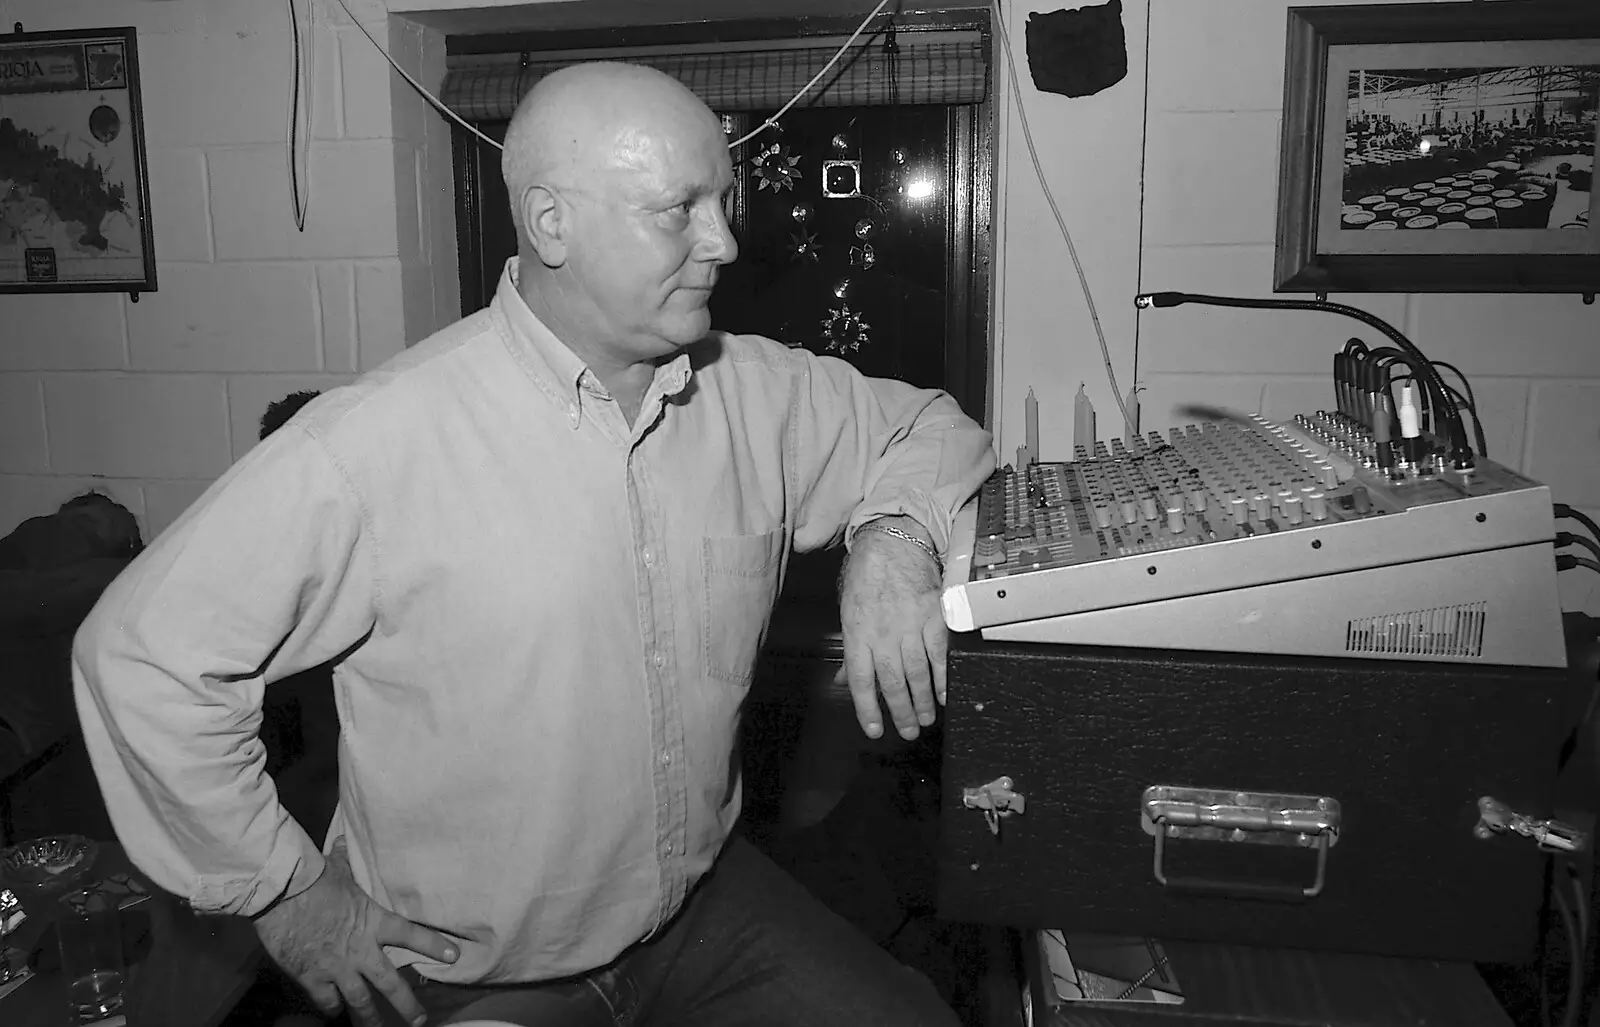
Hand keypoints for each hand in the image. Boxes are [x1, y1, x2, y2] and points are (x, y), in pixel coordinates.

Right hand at [253, 836, 458, 1026]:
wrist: (282, 894)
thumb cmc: (314, 879)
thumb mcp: (337, 868)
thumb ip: (346, 861)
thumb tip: (344, 841)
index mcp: (374, 922)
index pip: (413, 935)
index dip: (435, 946)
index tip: (454, 956)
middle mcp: (361, 951)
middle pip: (391, 985)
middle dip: (406, 1005)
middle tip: (419, 1020)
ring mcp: (338, 968)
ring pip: (361, 1002)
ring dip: (371, 1019)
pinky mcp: (313, 978)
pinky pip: (328, 1001)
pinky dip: (332, 1008)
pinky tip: (335, 1012)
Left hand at [839, 519, 946, 740]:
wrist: (893, 541)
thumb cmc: (867, 576)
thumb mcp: (848, 612)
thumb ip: (852, 651)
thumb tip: (844, 682)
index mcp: (857, 633)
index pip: (861, 681)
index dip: (867, 709)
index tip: (875, 730)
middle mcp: (882, 633)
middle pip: (892, 682)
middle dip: (901, 712)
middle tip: (909, 731)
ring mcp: (909, 625)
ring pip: (917, 673)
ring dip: (923, 701)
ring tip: (927, 719)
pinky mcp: (933, 616)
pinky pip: (940, 654)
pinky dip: (944, 677)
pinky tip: (946, 694)